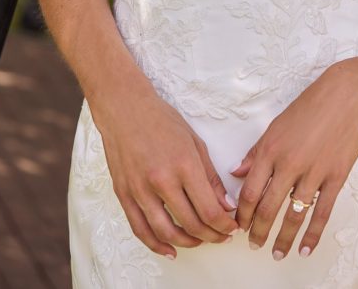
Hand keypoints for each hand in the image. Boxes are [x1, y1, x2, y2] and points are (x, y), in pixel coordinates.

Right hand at [90, 71, 238, 258]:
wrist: (125, 109)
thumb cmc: (162, 120)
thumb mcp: (194, 142)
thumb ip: (210, 177)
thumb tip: (225, 206)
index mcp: (184, 165)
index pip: (209, 209)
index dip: (224, 225)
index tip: (232, 227)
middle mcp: (162, 181)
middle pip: (191, 224)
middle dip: (212, 236)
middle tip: (221, 236)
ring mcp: (140, 190)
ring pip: (167, 232)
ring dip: (188, 243)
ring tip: (200, 241)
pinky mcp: (124, 195)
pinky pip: (141, 230)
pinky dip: (156, 244)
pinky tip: (169, 249)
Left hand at [230, 57, 357, 259]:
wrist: (347, 95)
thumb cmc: (310, 106)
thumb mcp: (276, 124)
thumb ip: (257, 151)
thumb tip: (238, 171)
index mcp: (271, 149)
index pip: (250, 190)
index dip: (242, 212)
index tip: (239, 224)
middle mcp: (289, 163)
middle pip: (268, 207)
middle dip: (258, 230)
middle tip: (253, 245)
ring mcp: (313, 172)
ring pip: (293, 214)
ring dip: (282, 238)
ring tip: (276, 253)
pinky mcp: (335, 177)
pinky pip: (322, 212)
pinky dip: (313, 234)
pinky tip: (305, 249)